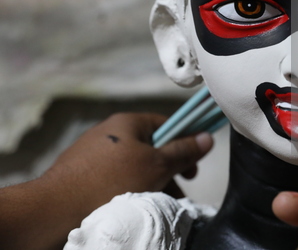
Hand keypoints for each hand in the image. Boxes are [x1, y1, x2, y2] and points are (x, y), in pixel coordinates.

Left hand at [0, 112, 212, 249]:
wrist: (56, 208)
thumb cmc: (112, 181)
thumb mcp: (157, 166)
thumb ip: (183, 152)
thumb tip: (207, 137)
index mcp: (127, 122)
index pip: (166, 123)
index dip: (184, 141)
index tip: (193, 165)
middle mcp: (108, 133)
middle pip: (150, 147)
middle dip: (168, 170)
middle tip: (179, 191)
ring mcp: (92, 153)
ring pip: (133, 165)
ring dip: (150, 183)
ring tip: (157, 204)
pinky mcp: (80, 174)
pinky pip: (113, 178)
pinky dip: (128, 190)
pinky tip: (131, 206)